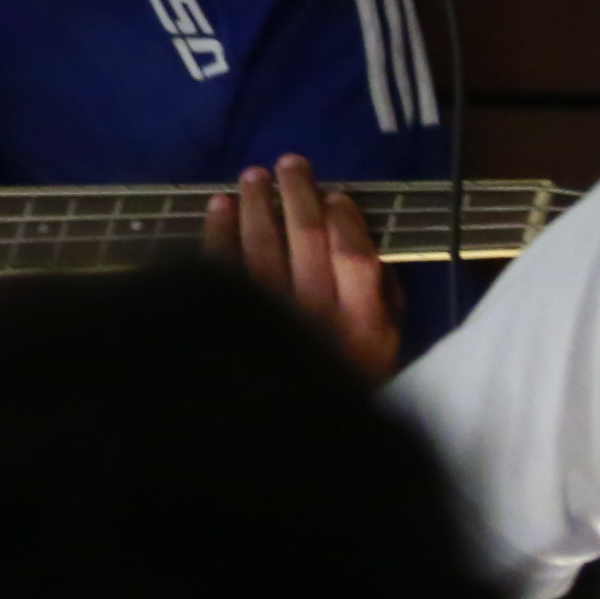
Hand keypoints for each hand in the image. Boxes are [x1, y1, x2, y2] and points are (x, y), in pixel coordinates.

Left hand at [204, 154, 399, 380]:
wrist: (284, 436)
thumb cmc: (341, 387)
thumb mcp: (381, 353)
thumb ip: (381, 303)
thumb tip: (364, 251)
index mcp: (361, 325)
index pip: (354, 256)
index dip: (345, 220)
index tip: (335, 195)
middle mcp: (314, 316)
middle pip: (306, 239)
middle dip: (298, 194)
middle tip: (290, 163)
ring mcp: (265, 318)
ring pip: (260, 245)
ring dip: (256, 204)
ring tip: (252, 176)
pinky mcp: (225, 320)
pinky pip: (219, 264)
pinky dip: (218, 230)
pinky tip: (219, 206)